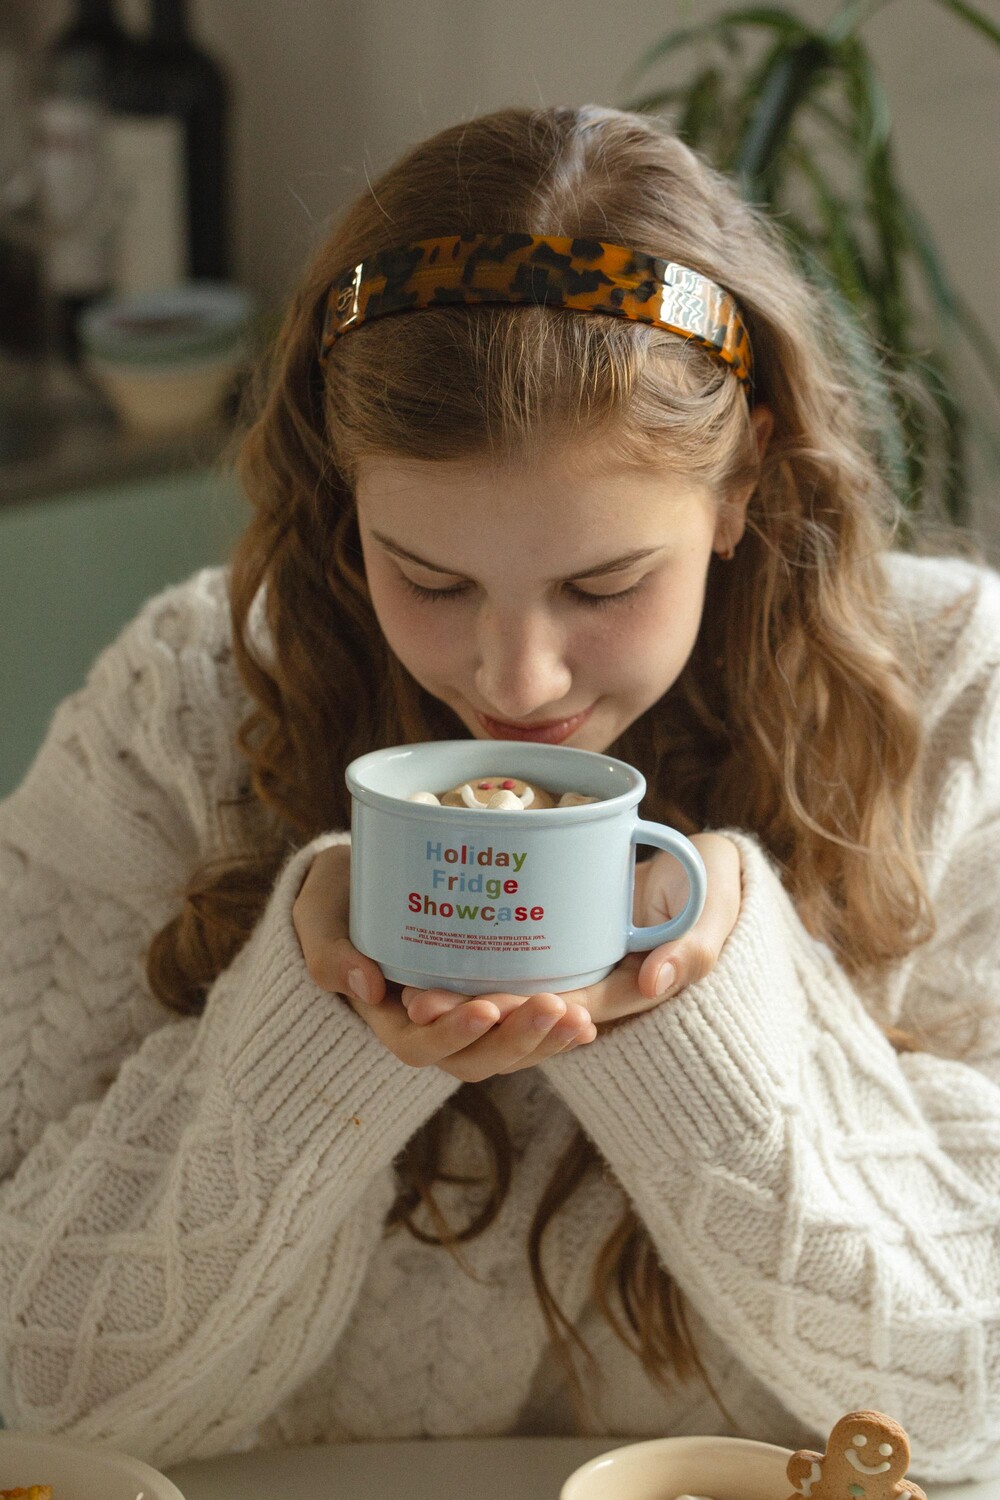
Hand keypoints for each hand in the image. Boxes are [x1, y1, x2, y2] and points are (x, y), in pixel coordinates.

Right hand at [291, 842, 595, 1080]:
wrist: (363, 885)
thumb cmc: (338, 899)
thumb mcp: (318, 918)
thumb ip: (330, 952)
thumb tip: (365, 988)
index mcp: (387, 1016)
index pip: (420, 1044)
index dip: (453, 1034)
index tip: (485, 1007)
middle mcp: (429, 1029)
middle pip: (474, 1058)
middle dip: (515, 1039)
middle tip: (550, 1007)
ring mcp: (464, 1020)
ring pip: (506, 1051)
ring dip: (544, 1040)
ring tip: (577, 1017)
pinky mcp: (493, 1001)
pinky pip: (525, 1031)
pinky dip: (555, 1030)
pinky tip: (585, 1020)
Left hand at [402, 832, 741, 1033]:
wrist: (702, 865)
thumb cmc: (712, 880)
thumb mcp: (716, 905)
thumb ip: (693, 942)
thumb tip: (656, 981)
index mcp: (631, 988)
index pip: (571, 1009)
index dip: (526, 1013)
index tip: (483, 1006)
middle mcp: (591, 992)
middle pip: (528, 1020)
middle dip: (474, 1018)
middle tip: (421, 1002)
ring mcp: (569, 975)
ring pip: (509, 1009)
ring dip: (462, 1009)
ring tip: (412, 997)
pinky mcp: (554, 953)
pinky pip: (508, 975)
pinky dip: (470, 977)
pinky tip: (425, 970)